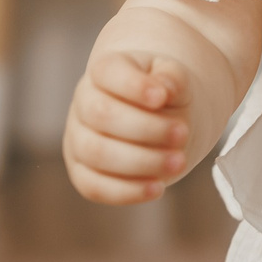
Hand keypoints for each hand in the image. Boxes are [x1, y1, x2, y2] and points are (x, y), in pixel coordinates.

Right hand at [62, 50, 193, 204]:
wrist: (160, 118)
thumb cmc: (165, 95)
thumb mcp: (175, 78)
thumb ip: (172, 78)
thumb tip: (166, 88)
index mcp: (104, 71)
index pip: (107, 71)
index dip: (132, 85)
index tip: (163, 97)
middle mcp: (84, 103)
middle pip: (101, 114)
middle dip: (145, 128)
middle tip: (182, 134)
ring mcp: (78, 139)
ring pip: (96, 153)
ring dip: (140, 161)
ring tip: (178, 162)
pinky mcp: (82, 172)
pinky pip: (94, 187)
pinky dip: (126, 191)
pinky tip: (158, 188)